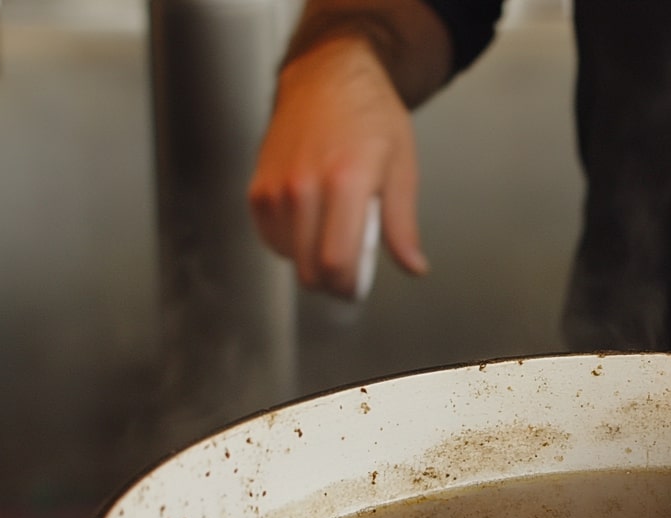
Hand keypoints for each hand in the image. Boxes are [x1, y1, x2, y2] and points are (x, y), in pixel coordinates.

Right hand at [248, 36, 428, 296]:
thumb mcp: (402, 168)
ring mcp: (275, 188)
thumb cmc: (369, 116)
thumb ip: (403, 225)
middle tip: (353, 266)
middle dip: (333, 280)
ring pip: (289, 257)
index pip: (336, 262)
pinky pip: (271, 238)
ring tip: (334, 230)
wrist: (327, 78)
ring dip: (311, 258)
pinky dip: (291, 242)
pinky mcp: (257, 188)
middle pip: (309, 268)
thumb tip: (413, 265)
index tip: (359, 286)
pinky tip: (312, 222)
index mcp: (345, 182)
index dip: (349, 287)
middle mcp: (303, 186)